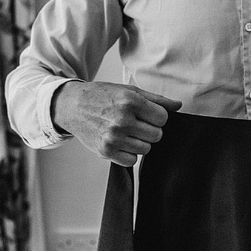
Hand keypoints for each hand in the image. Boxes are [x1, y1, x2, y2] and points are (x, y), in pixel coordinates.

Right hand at [52, 81, 181, 166]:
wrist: (73, 106)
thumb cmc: (103, 96)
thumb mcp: (129, 90)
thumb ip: (156, 99)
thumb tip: (178, 106)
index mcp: (130, 101)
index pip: (163, 118)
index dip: (157, 117)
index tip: (147, 114)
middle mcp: (122, 120)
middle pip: (156, 135)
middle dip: (150, 130)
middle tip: (137, 123)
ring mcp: (113, 137)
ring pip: (146, 149)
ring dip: (140, 141)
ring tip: (127, 131)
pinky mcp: (106, 151)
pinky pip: (132, 160)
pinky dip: (129, 153)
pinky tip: (121, 141)